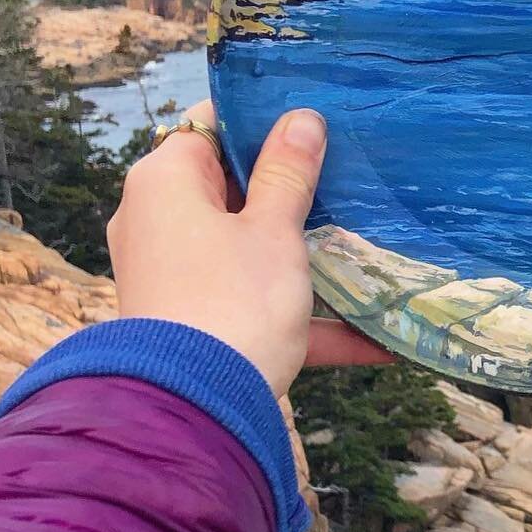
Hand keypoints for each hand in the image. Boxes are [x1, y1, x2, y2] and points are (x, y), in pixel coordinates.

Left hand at [107, 100, 392, 395]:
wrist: (196, 413)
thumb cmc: (235, 301)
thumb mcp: (274, 231)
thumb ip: (288, 174)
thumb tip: (301, 119)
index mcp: (165, 182)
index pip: (209, 126)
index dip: (261, 120)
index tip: (313, 123)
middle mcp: (156, 222)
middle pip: (230, 190)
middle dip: (291, 191)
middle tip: (349, 181)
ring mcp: (172, 275)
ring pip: (246, 250)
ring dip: (303, 256)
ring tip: (366, 249)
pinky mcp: (193, 323)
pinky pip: (252, 305)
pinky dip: (304, 318)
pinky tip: (376, 341)